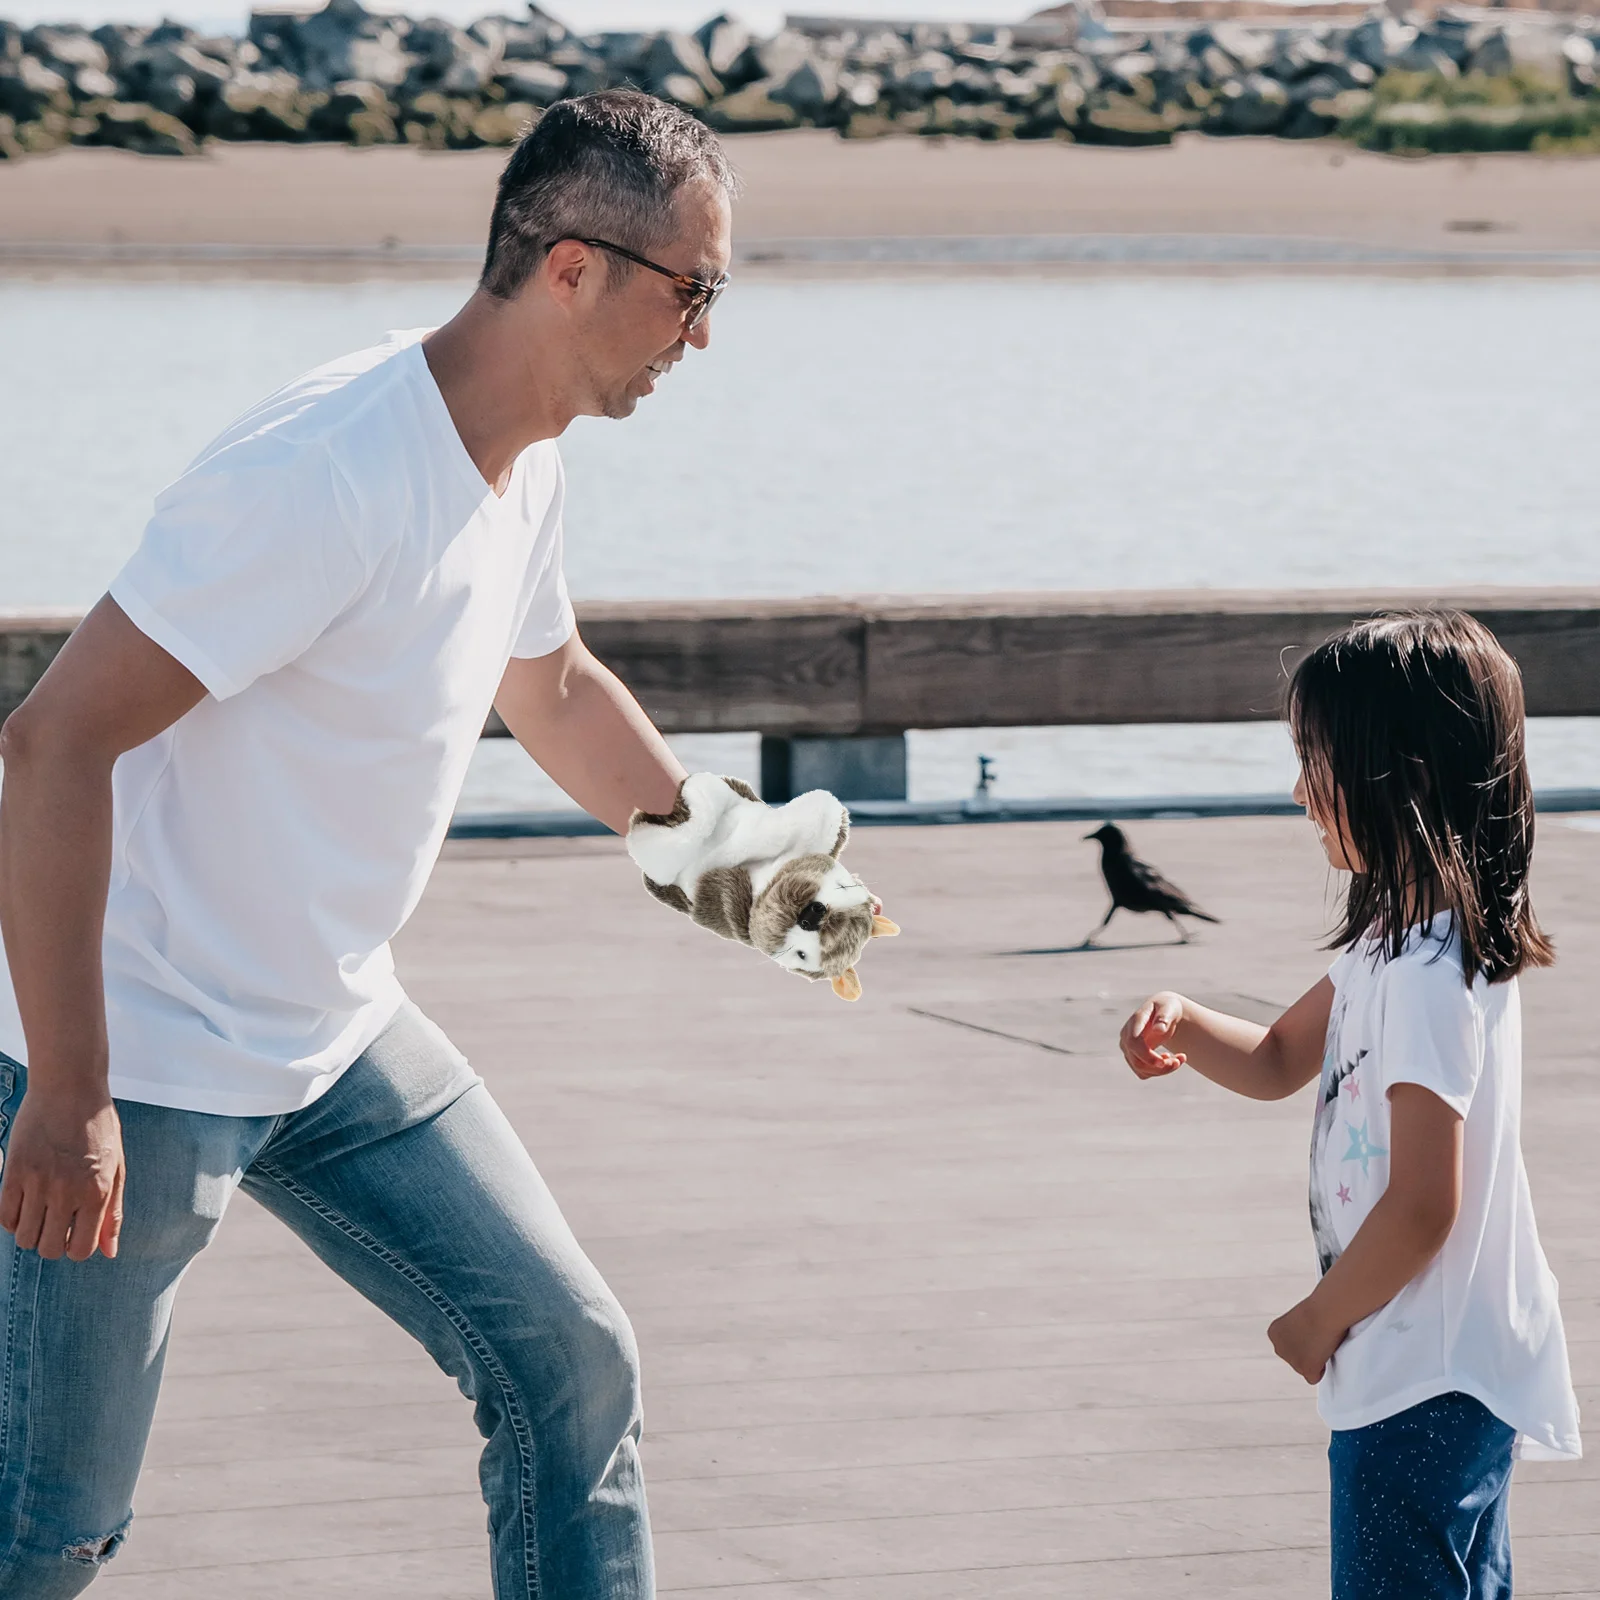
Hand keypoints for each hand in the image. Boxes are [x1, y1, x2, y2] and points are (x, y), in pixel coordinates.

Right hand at [0, 1087, 125, 1260]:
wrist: (70, 1088)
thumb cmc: (98, 1128)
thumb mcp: (116, 1168)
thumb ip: (112, 1213)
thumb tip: (110, 1252)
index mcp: (97, 1191)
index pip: (81, 1249)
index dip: (76, 1249)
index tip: (74, 1234)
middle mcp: (67, 1191)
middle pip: (49, 1248)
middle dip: (52, 1244)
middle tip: (56, 1224)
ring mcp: (38, 1182)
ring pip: (24, 1237)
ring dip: (31, 1232)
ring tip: (41, 1213)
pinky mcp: (14, 1172)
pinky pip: (4, 1217)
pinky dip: (13, 1219)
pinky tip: (24, 1204)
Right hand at [1119, 991, 1187, 1078]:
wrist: (1164, 1013)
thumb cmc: (1167, 1008)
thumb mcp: (1169, 1008)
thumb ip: (1164, 1017)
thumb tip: (1158, 1030)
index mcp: (1134, 1022)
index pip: (1133, 1043)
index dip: (1146, 1055)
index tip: (1165, 1060)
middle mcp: (1126, 1037)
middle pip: (1137, 1061)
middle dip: (1160, 1067)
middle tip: (1180, 1060)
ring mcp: (1128, 1049)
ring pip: (1141, 1070)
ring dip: (1162, 1070)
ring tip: (1179, 1059)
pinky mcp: (1133, 1057)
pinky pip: (1144, 1073)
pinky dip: (1159, 1071)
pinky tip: (1170, 1059)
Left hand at [1268, 1294, 1345, 1383]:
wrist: (1325, 1312)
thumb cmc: (1318, 1310)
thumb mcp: (1298, 1319)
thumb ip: (1295, 1333)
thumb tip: (1303, 1343)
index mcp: (1274, 1333)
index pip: (1287, 1347)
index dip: (1303, 1341)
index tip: (1310, 1332)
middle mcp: (1278, 1348)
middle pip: (1294, 1359)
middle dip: (1306, 1353)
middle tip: (1317, 1339)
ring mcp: (1291, 1360)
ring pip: (1304, 1369)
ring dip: (1314, 1361)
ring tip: (1321, 1343)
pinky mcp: (1305, 1368)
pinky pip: (1313, 1378)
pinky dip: (1320, 1371)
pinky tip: (1324, 1355)